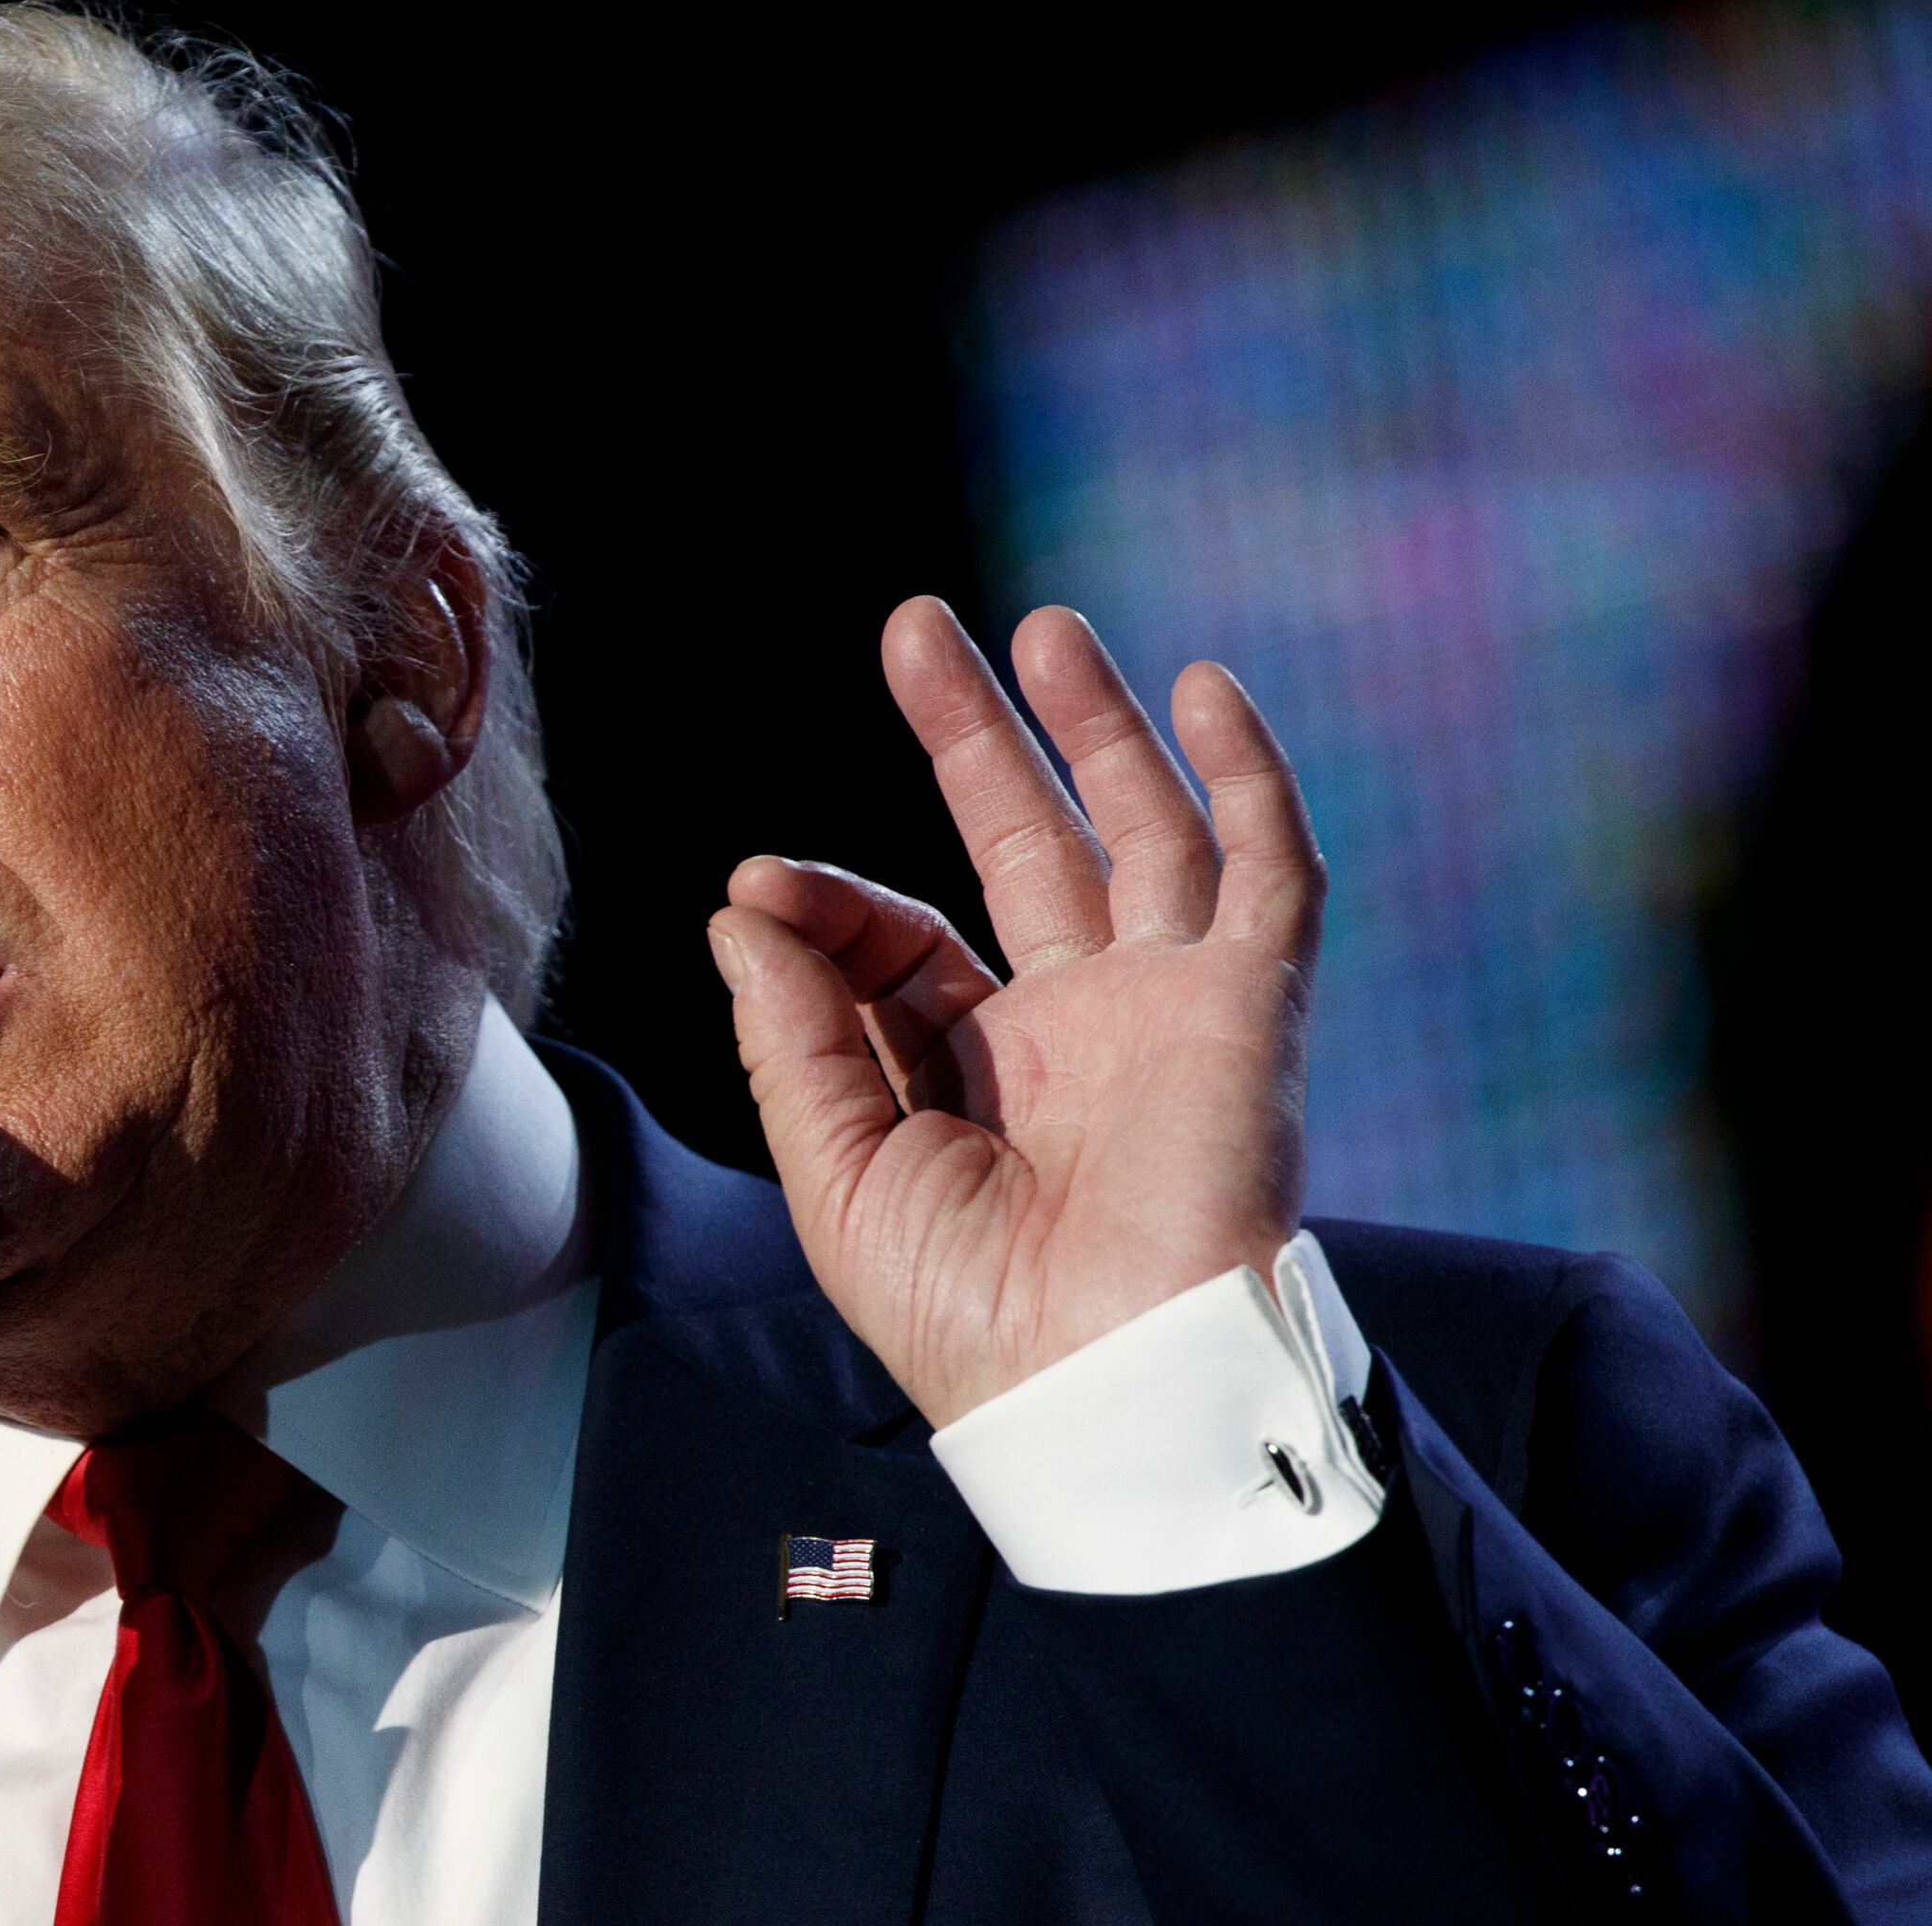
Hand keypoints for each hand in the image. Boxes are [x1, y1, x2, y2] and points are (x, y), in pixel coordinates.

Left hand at [707, 598, 1324, 1427]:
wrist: (1100, 1387)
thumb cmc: (968, 1317)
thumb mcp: (837, 1173)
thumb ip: (793, 1034)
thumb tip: (744, 907)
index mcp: (976, 1075)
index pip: (903, 941)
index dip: (831, 902)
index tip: (760, 886)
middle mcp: (1075, 1029)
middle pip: (1026, 843)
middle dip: (974, 736)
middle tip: (917, 627)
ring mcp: (1167, 1012)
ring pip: (1142, 832)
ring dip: (1097, 727)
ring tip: (1040, 625)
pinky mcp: (1246, 1012)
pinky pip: (1269, 875)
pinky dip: (1248, 779)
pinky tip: (1203, 689)